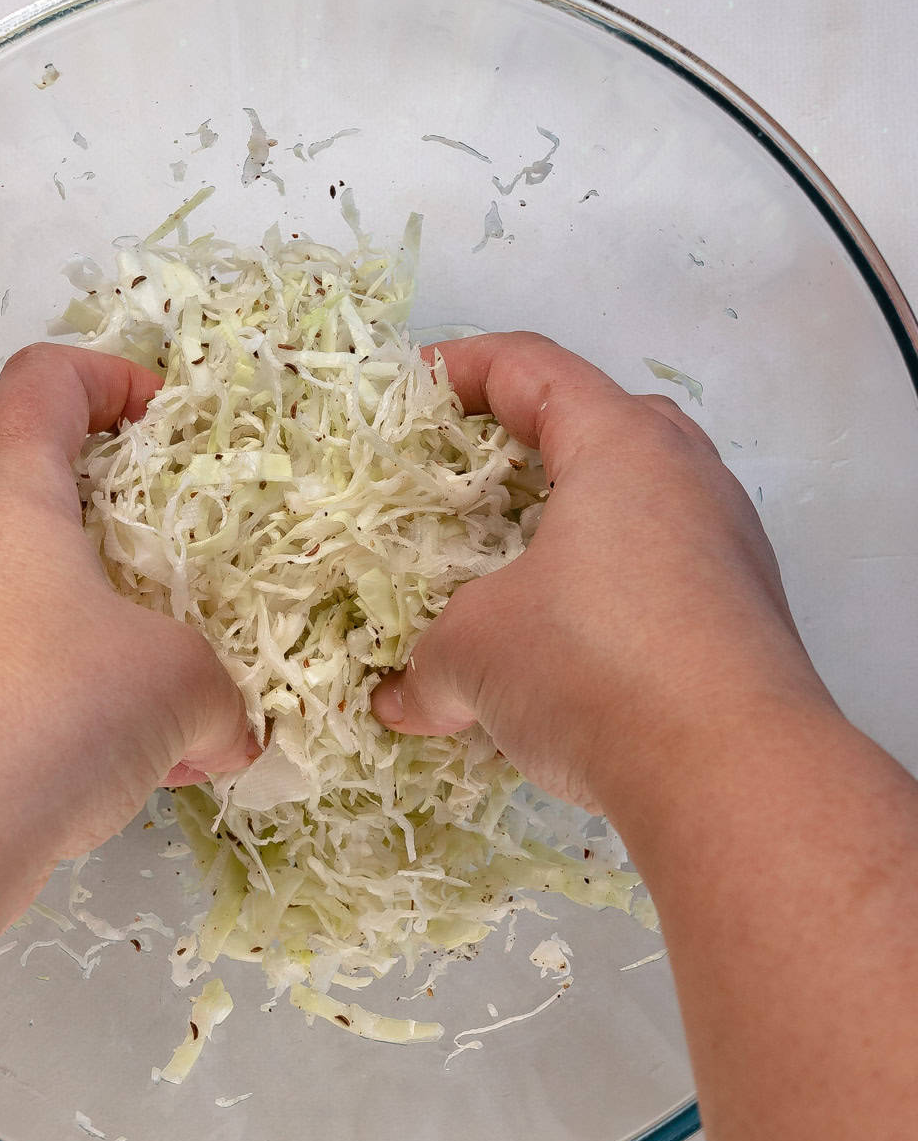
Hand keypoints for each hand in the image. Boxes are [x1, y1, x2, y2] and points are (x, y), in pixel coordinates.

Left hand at [0, 343, 255, 870]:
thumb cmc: (57, 710)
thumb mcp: (184, 688)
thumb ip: (227, 699)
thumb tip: (234, 737)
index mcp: (6, 490)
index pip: (45, 378)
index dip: (113, 376)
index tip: (172, 423)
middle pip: (21, 470)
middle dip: (108, 501)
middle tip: (173, 547)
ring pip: (10, 570)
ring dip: (87, 600)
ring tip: (158, 669)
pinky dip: (58, 670)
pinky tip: (119, 750)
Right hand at [371, 331, 832, 811]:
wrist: (733, 774)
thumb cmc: (593, 667)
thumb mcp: (475, 653)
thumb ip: (425, 665)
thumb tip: (400, 703)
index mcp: (622, 446)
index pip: (534, 367)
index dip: (463, 368)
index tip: (410, 392)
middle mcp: (686, 478)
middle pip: (598, 422)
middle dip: (524, 441)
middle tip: (463, 476)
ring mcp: (726, 546)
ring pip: (635, 502)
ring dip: (567, 521)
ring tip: (506, 563)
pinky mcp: (741, 615)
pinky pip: (658, 570)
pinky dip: (600, 585)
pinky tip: (558, 642)